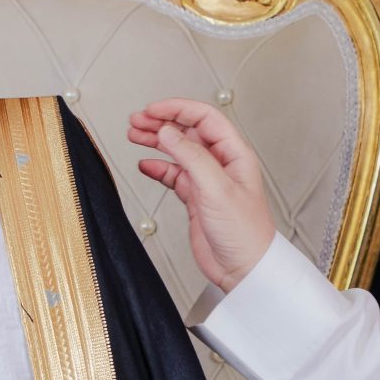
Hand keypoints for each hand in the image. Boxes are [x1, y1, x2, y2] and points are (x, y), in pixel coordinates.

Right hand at [126, 98, 276, 292]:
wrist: (245, 269)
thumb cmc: (246, 233)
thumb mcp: (216, 189)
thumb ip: (191, 157)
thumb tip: (169, 131)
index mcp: (234, 154)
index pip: (204, 118)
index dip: (177, 109)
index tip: (152, 110)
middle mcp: (221, 164)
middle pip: (188, 131)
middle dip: (162, 122)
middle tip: (137, 120)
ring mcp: (208, 181)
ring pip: (178, 151)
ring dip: (156, 141)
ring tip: (134, 135)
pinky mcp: (197, 199)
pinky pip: (174, 176)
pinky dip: (158, 168)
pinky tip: (145, 165)